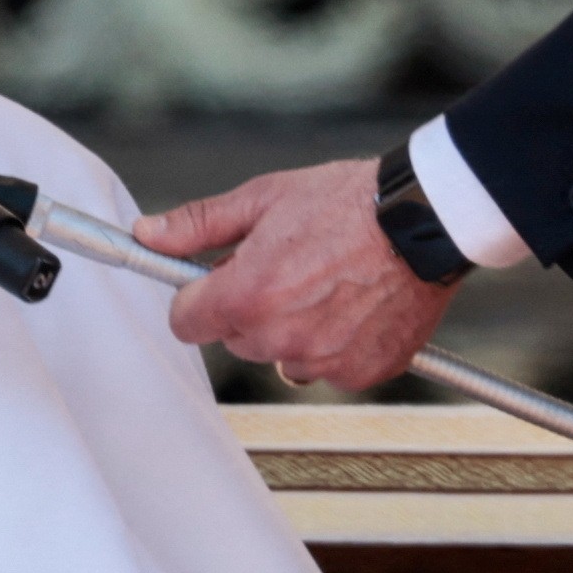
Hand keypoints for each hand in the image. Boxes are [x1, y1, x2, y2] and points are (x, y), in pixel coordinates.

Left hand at [140, 157, 456, 390]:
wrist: (424, 218)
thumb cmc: (348, 202)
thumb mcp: (264, 199)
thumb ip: (199, 225)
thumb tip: (148, 235)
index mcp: (246, 296)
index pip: (185, 322)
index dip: (198, 298)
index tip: (215, 283)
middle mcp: (280, 338)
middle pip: (236, 338)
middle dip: (251, 309)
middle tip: (288, 269)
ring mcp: (322, 360)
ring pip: (282, 357)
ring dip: (293, 331)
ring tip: (327, 284)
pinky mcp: (361, 373)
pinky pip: (329, 368)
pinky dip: (337, 344)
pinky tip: (355, 305)